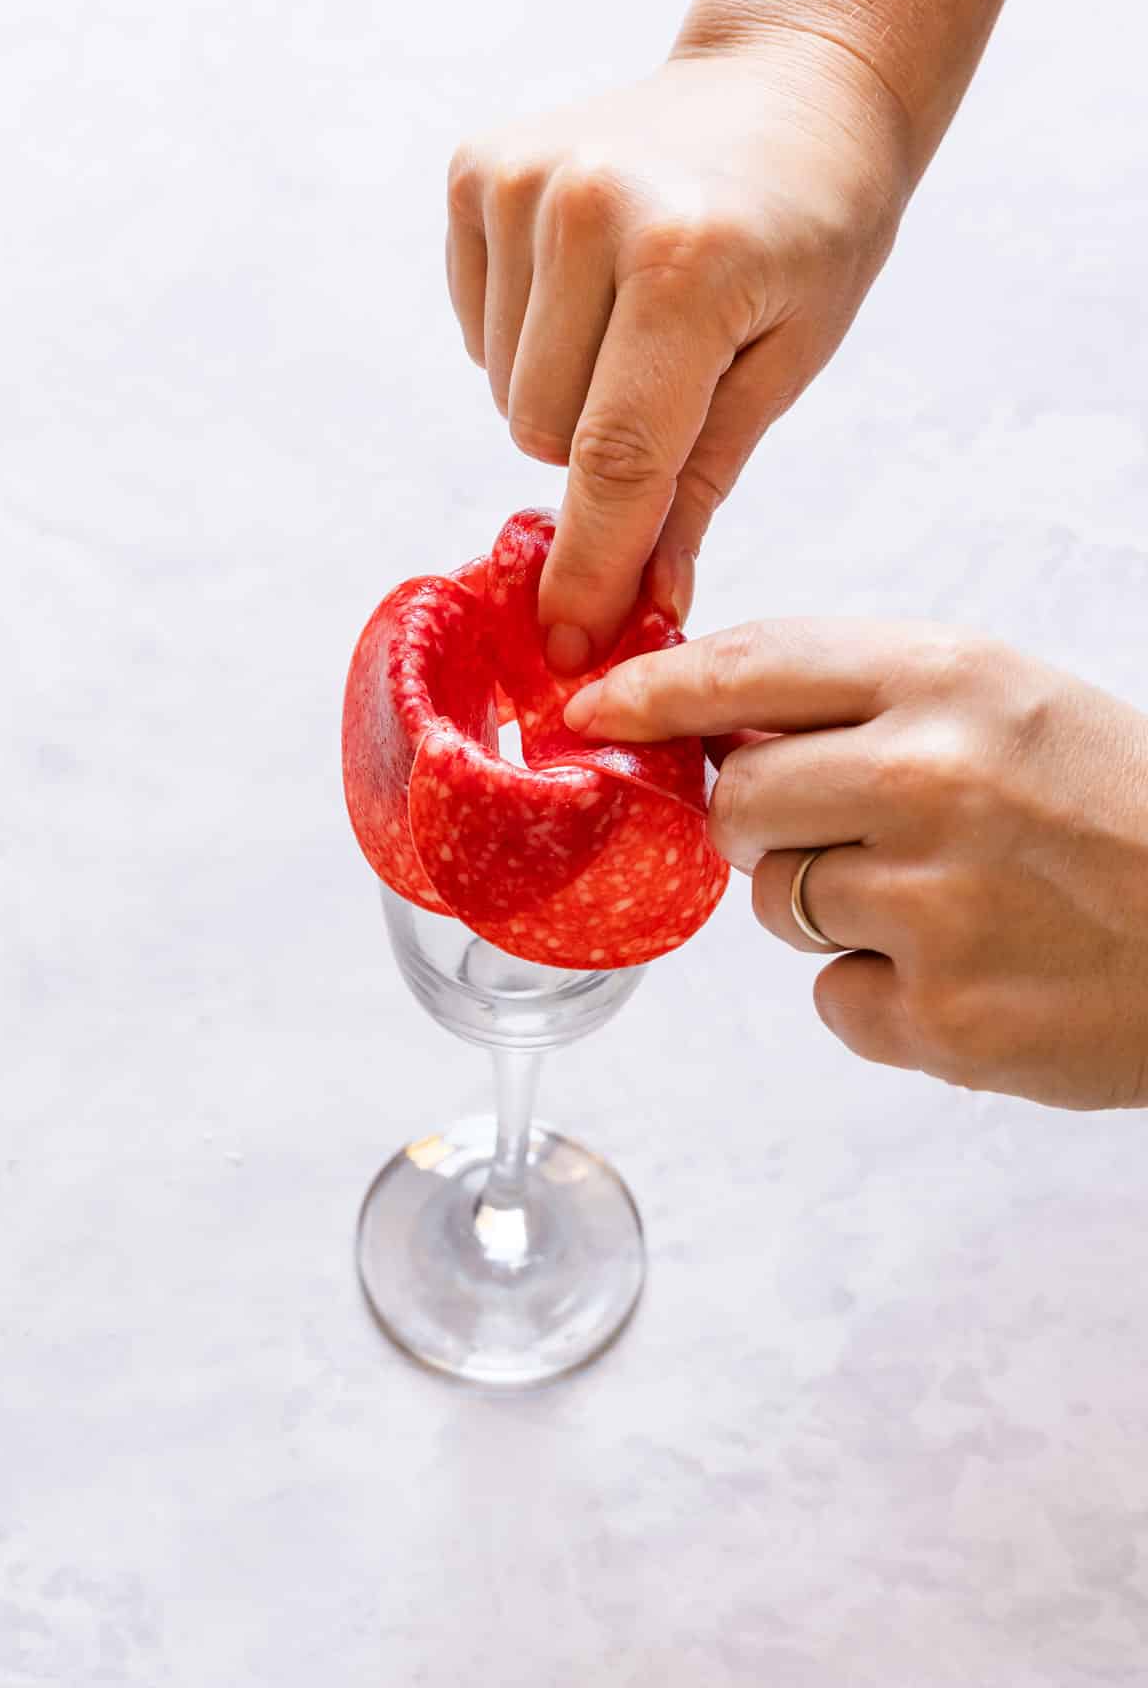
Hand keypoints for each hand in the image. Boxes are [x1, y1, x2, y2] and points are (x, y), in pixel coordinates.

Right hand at [446, 40, 911, 667]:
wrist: (793, 87)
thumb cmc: (810, 234)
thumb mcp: (786, 364)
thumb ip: (700, 486)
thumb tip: (640, 607)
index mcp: (687, 260)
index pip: (617, 458)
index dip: (592, 566)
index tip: (571, 643)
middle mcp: (589, 206)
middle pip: (544, 435)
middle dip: (598, 456)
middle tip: (669, 388)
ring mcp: (522, 177)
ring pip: (506, 391)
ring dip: (564, 396)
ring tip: (636, 326)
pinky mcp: (479, 168)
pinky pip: (477, 332)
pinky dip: (528, 340)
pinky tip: (591, 291)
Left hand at [564, 624, 1147, 1109]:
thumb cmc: (1124, 812)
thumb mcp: (1013, 704)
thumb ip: (868, 699)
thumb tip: (716, 723)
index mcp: (952, 682)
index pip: (751, 669)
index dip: (654, 693)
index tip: (593, 711)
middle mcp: (932, 781)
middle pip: (738, 801)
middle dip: (764, 821)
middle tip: (847, 830)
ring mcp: (933, 906)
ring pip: (776, 905)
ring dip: (831, 908)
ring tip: (946, 902)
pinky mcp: (940, 1018)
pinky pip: (832, 999)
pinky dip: (881, 994)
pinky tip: (969, 972)